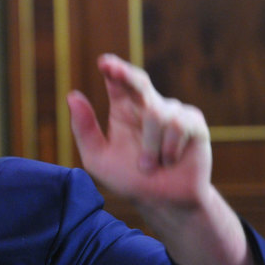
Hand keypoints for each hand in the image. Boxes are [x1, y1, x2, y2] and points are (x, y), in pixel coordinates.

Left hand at [67, 53, 211, 206]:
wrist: (162, 202)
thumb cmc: (128, 180)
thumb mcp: (98, 158)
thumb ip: (84, 128)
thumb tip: (71, 95)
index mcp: (123, 109)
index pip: (117, 82)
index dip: (113, 69)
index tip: (104, 63)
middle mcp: (147, 105)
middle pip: (139, 81)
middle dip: (126, 74)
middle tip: (113, 71)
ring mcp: (172, 112)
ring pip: (157, 114)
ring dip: (150, 146)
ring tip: (149, 166)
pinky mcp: (193, 123)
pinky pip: (179, 125)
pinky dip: (169, 148)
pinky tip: (170, 160)